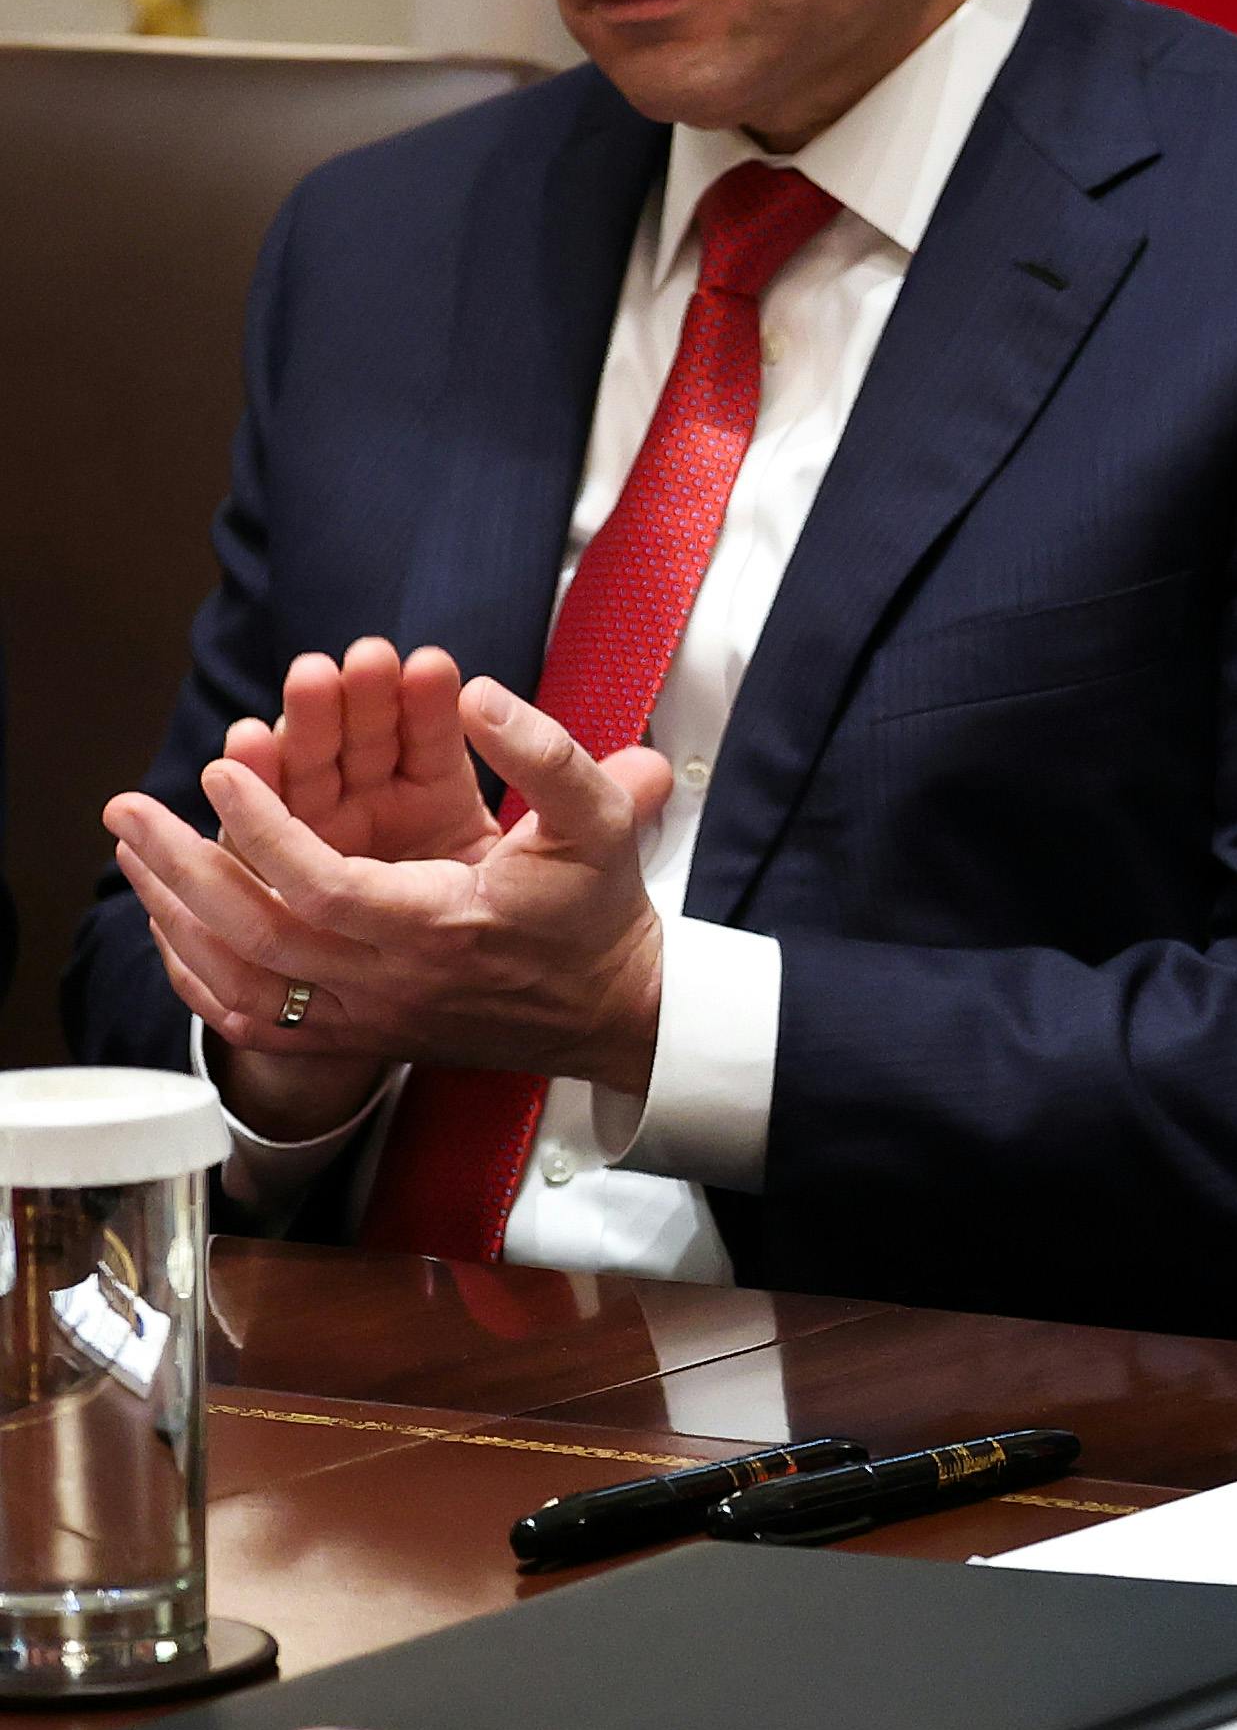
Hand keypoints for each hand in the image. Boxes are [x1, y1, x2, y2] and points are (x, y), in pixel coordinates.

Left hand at [106, 675, 669, 1105]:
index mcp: (444, 927)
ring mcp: (369, 1017)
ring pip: (240, 980)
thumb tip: (474, 693)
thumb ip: (544, 753)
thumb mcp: (598, 820)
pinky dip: (199, 978)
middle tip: (130, 810)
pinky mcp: (358, 1036)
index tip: (222, 768)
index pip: (324, 885)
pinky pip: (254, 1024)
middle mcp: (394, 982)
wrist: (612, 1012)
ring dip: (174, 912)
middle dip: (181, 866)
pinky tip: (166, 928)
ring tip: (132, 850)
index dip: (262, 827)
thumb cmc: (598, 914)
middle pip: (256, 936)